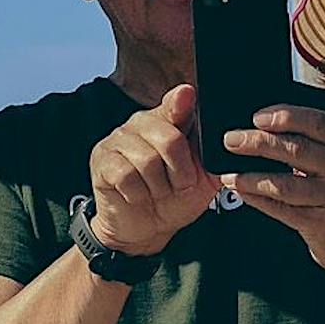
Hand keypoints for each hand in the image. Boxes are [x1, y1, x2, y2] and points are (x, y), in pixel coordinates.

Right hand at [88, 85, 219, 257]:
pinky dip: (138, 193)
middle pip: (170, 140)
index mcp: (168, 121)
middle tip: (178, 186)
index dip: (181, 101)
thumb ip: (212, 155)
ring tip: (156, 192)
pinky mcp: (101, 159)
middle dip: (181, 173)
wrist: (146, 229)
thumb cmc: (174, 198)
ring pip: (148, 161)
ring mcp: (118, 139)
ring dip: (158, 188)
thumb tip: (223, 135)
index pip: (176, 104)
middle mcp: (141, 123)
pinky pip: (125, 175)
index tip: (187, 94)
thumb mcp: (203, 179)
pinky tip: (137, 195)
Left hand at [223, 106, 324, 272]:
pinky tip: (240, 191)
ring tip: (228, 174)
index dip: (285, 116)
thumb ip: (313, 141)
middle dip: (258, 143)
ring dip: (250, 177)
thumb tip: (262, 123)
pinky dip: (256, 199)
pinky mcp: (323, 225)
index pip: (317, 122)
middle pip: (297, 149)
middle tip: (230, 140)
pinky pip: (281, 210)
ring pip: (284, 184)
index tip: (256, 117)